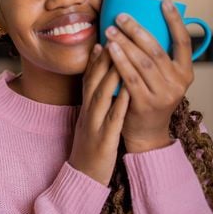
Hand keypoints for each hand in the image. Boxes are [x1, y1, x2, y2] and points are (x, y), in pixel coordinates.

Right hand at [69, 44, 129, 185]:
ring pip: (101, 94)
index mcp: (85, 108)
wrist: (82, 176)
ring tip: (121, 52)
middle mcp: (88, 112)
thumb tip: (104, 87)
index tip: (103, 39)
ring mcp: (94, 124)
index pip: (89, 79)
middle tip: (113, 36)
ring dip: (110, 73)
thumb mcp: (89, 122)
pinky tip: (130, 88)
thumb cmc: (90, 149)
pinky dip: (121, 101)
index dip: (94, 59)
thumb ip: (95, 104)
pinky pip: (113, 117)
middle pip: (94, 80)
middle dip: (103, 58)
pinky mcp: (103, 139)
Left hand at [104, 0, 193, 152]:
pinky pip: (130, 78)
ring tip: (110, 30)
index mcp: (185, 73)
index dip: (174, 20)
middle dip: (137, 30)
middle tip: (121, 16)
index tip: (163, 2)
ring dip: (124, 44)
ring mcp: (163, 94)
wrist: (146, 134)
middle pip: (156, 50)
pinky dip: (119, 62)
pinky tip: (109, 50)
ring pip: (142, 63)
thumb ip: (157, 59)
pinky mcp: (145, 104)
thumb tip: (139, 26)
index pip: (184, 41)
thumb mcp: (162, 80)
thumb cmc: (149, 99)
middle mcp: (178, 83)